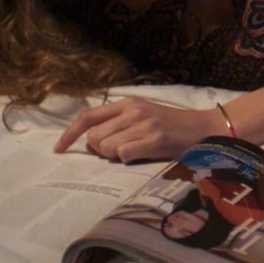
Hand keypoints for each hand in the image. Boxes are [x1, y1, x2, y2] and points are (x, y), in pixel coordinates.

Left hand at [53, 97, 217, 162]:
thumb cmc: (172, 127)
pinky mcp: (154, 139)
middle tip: (120, 151)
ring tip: (135, 151)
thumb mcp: (144, 116)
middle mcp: (132, 110)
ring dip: (115, 156)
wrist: (204, 129)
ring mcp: (143, 124)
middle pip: (94, 137)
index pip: (88, 116)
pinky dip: (129, 159)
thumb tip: (93, 141)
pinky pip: (123, 154)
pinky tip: (144, 155)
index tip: (59, 149)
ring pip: (107, 147)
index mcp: (127, 103)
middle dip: (101, 150)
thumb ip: (119, 122)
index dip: (69, 133)